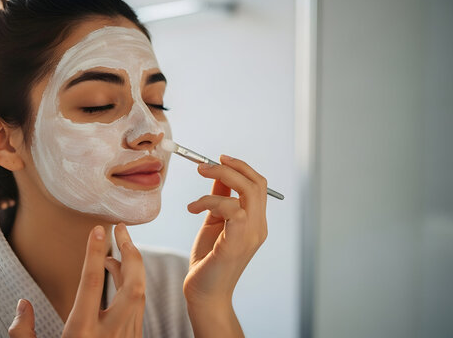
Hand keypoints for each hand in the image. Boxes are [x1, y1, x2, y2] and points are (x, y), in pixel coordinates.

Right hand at [8, 224, 145, 337]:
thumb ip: (24, 334)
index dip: (94, 254)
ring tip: (117, 250)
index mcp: (82, 334)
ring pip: (139, 295)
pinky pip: (138, 309)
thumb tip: (22, 305)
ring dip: (132, 268)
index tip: (98, 229)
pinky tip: (121, 279)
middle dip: (131, 253)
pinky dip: (132, 287)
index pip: (92, 284)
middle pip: (133, 285)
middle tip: (122, 228)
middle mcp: (110, 334)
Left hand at [183, 155, 267, 332]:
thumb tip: (217, 173)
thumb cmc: (208, 261)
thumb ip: (219, 200)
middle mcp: (259, 227)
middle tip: (203, 165)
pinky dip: (209, 201)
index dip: (240, 167)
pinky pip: (231, 208)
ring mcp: (251, 235)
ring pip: (248, 191)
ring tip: (197, 179)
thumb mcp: (214, 223)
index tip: (218, 158)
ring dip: (220, 177)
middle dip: (231, 167)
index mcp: (256, 222)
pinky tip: (192, 208)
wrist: (205, 294)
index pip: (258, 185)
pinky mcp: (237, 243)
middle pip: (257, 183)